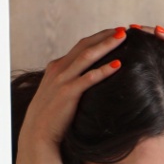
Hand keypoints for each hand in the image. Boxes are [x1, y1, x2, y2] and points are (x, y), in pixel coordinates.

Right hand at [14, 28, 124, 163]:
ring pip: (87, 56)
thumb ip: (73, 80)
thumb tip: (92, 76)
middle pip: (85, 45)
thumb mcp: (60, 91)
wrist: (38, 134)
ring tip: (124, 38)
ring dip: (106, 45)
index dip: (100, 37)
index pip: (81, 45)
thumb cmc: (53, 115)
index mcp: (57, 66)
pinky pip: (88, 78)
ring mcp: (62, 80)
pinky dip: (103, 70)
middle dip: (105, 35)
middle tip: (125, 29)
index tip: (117, 32)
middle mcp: (59, 69)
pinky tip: (118, 65)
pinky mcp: (68, 93)